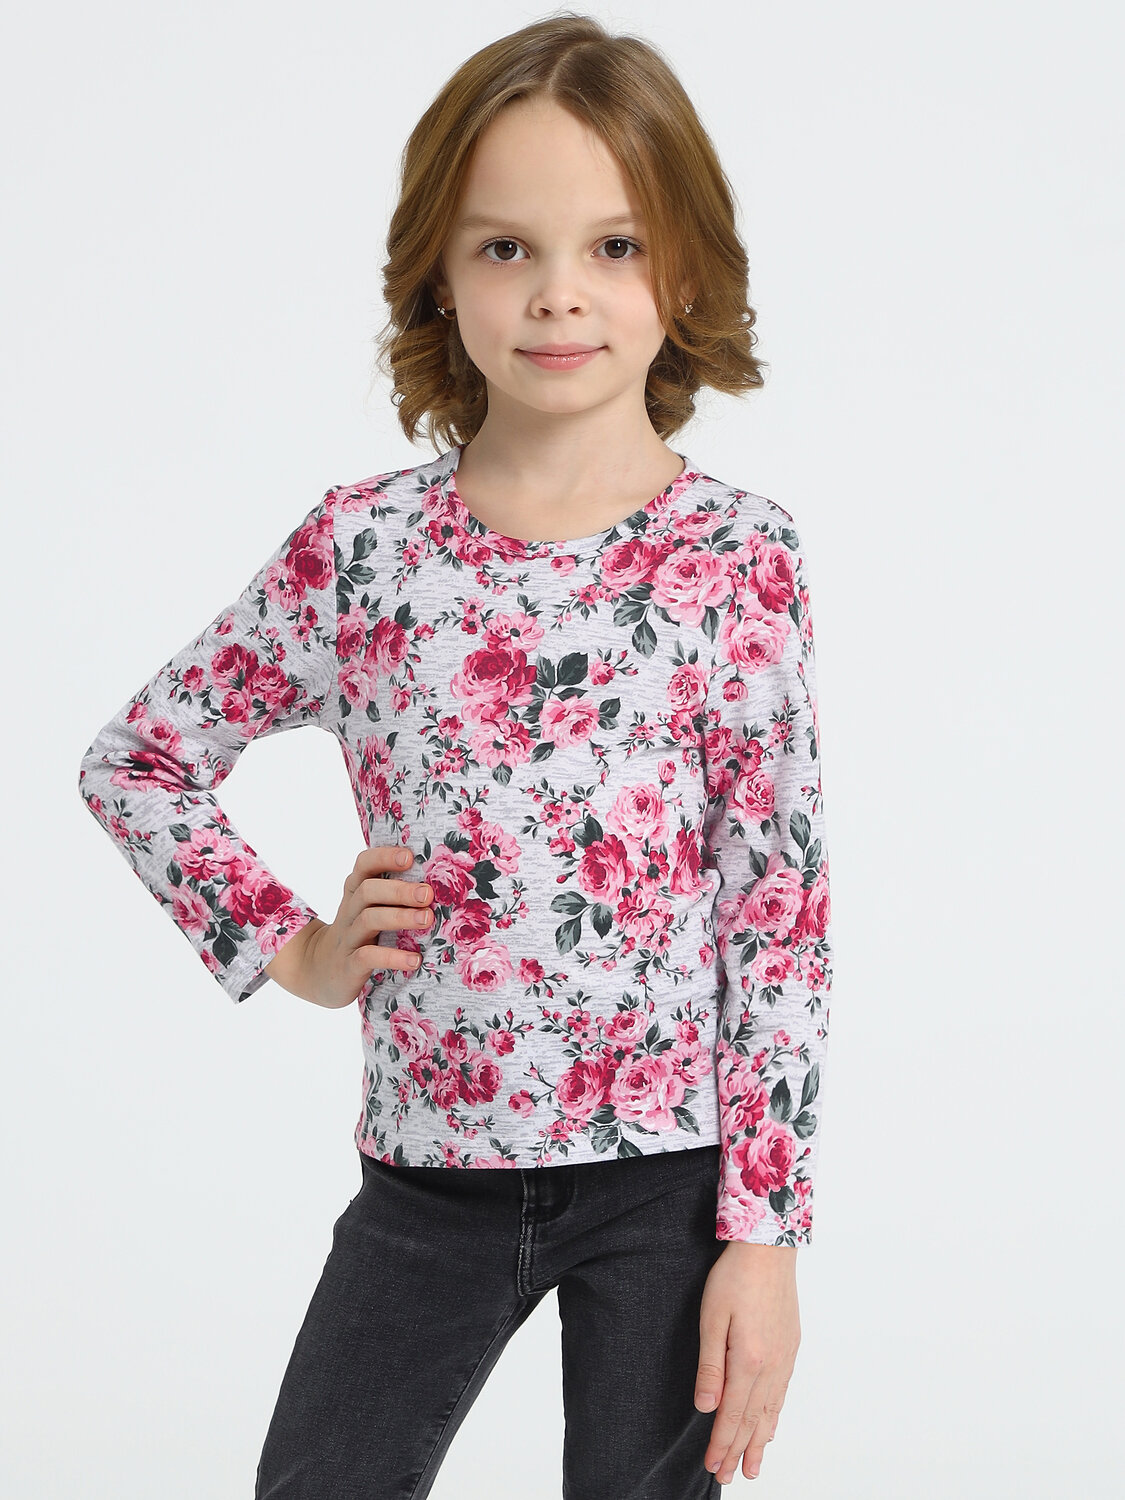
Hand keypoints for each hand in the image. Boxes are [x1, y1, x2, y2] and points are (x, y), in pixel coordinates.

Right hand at [267, 844, 432, 1008]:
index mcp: (355, 893)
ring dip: (400, 917)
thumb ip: (393, 896)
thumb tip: (440, 884)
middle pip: (368, 891)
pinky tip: (414, 960)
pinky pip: (367, 957)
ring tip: (427, 919)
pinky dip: (392, 957)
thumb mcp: (369, 910)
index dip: (384, 857)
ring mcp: (348, 938)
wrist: (320, 972)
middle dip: (399, 890)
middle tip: (427, 894)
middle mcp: (349, 912)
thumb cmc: (358, 935)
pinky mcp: (348, 965)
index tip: (409, 857)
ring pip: (369, 920)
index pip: (364, 865)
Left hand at [695, 1241, 799, 1483]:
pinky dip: (775, 1416)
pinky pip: (782, 1393)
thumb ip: (711, 1365)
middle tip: (730, 1477)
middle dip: (739, 1451)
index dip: (722, 1443)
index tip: (714, 1466)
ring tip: (753, 1466)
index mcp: (749, 1360)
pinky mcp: (790, 1346)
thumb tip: (706, 1407)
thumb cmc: (735, 1277)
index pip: (733, 1414)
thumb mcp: (712, 1317)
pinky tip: (771, 1427)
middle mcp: (771, 1365)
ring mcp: (784, 1357)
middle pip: (753, 1420)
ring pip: (771, 1411)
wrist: (769, 1248)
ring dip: (759, 1441)